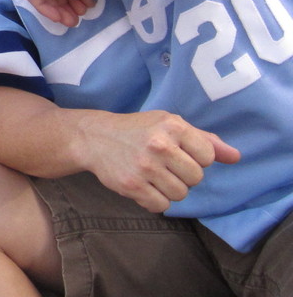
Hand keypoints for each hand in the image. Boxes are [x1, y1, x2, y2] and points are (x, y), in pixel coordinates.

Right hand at [81, 109, 240, 213]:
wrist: (95, 137)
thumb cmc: (139, 130)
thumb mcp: (170, 125)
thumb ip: (204, 140)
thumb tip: (236, 157)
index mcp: (172, 126)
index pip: (208, 156)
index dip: (196, 157)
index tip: (178, 152)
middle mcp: (159, 144)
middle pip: (196, 178)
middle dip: (183, 175)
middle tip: (164, 165)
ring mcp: (144, 166)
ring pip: (180, 194)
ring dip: (169, 189)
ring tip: (154, 175)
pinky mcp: (131, 185)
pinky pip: (161, 206)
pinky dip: (154, 200)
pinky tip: (144, 186)